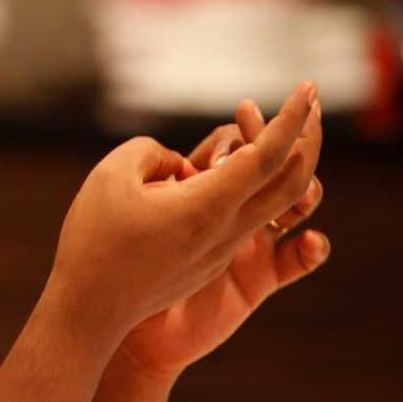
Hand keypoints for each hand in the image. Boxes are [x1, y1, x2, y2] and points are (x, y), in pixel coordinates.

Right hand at [51, 82, 320, 347]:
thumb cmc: (94, 243)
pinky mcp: (208, 263)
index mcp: (207, 206)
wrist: (90, 313)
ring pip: (273, 203)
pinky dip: (251, 188)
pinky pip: (242, 219)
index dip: (291, 118)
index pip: (267, 155)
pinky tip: (227, 170)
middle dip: (308, 139)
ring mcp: (221, 251)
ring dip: (283, 164)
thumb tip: (179, 166)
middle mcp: (226, 230)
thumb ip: (151, 153)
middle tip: (312, 103)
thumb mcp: (111, 177)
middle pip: (291, 182)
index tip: (308, 88)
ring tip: (271, 131)